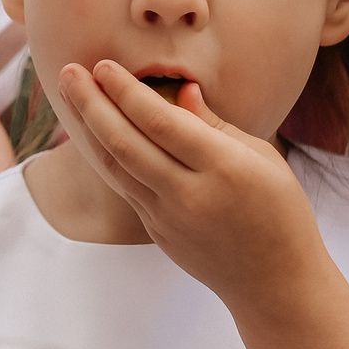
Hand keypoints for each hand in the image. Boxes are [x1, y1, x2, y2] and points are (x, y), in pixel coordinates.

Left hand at [53, 62, 322, 300]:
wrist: (274, 283)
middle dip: (92, 103)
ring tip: (70, 94)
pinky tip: (92, 131)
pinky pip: (124, 185)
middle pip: (126, 143)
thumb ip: (215, 124)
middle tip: (68, 71)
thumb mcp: (263, 158)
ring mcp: (168, 217)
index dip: (127, 92)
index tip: (104, 65)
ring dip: (88, 126)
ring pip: (116, 165)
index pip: (161, 122)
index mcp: (223, 168)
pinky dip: (105, 154)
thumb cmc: (279, 211)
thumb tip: (181, 91)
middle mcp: (189, 194)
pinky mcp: (157, 232)